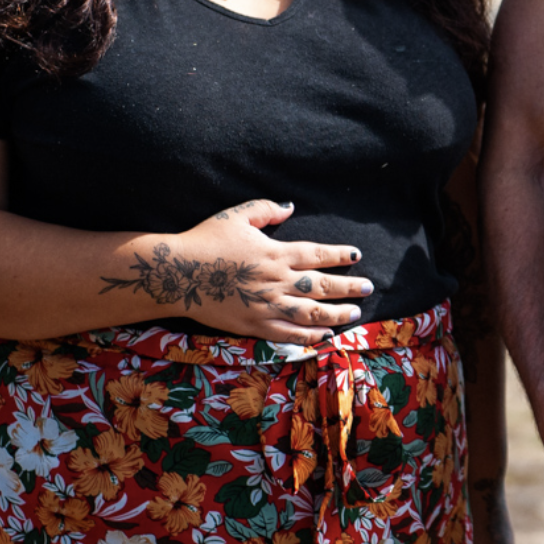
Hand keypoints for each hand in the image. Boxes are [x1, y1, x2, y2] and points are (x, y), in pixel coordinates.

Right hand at [114, 200, 367, 344]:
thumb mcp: (236, 216)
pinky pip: (289, 334)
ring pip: (312, 312)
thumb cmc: (204, 241)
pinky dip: (310, 336)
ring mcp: (267, 305)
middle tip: (368, 288)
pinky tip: (326, 336)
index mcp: (276, 253)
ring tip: (355, 313)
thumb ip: (266, 209)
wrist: (175, 274)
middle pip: (322, 285)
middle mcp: (277, 280)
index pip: (317, 254)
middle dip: (349, 287)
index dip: (339, 255)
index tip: (356, 256)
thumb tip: (290, 207)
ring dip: (336, 313)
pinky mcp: (254, 325)